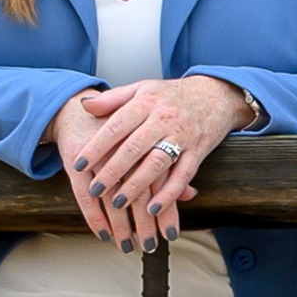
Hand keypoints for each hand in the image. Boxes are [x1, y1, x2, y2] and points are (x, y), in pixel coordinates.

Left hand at [59, 74, 253, 249]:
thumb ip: (113, 99)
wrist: (217, 95)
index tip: (78, 165)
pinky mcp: (199, 151)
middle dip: (113, 171)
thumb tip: (85, 106)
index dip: (96, 147)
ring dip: (137, 185)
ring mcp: (183, 136)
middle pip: (135, 148)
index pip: (116, 127)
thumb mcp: (142, 88)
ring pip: (157, 164)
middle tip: (95, 190)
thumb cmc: (173, 95)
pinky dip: (170, 193)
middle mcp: (164, 119)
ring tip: (118, 203)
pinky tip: (153, 208)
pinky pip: (184, 175)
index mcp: (145, 103)